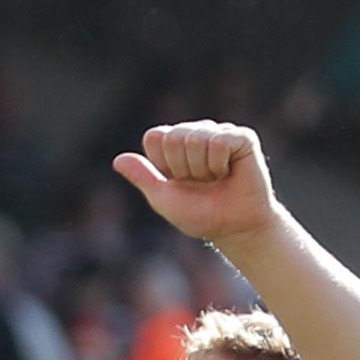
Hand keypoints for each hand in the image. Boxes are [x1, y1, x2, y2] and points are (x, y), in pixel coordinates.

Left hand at [112, 121, 280, 246]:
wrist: (233, 228)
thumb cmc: (200, 214)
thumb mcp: (163, 199)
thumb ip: (143, 177)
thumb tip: (117, 160)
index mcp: (175, 145)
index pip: (154, 136)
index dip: (163, 163)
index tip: (178, 180)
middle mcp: (196, 133)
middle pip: (173, 136)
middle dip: (182, 167)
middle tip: (200, 182)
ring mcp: (219, 132)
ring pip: (195, 138)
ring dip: (202, 169)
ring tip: (215, 179)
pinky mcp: (242, 137)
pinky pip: (219, 141)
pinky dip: (219, 164)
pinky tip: (228, 173)